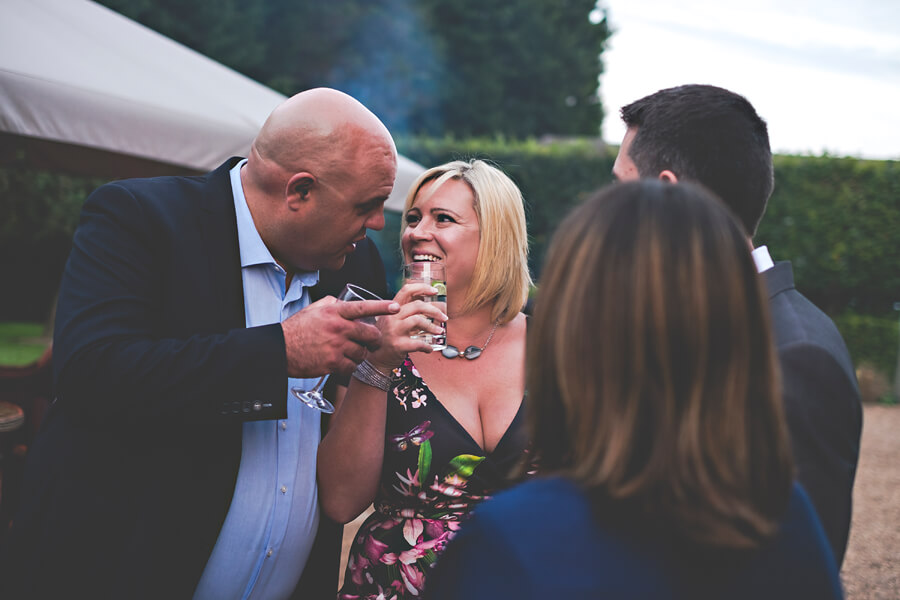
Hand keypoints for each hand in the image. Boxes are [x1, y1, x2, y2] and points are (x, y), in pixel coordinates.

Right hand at [282, 296, 399, 377]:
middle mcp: (338, 328)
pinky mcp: (333, 363)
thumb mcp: (313, 309)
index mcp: (334, 312)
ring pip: (362, 352)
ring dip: (360, 354)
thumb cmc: (296, 329)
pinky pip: (352, 367)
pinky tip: (342, 364)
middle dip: (375, 339)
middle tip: (373, 342)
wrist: (280, 349)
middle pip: (370, 334)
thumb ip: (331, 303)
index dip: (382, 307)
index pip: (363, 307)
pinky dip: (350, 366)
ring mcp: (336, 346)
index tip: (396, 307)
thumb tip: (343, 300)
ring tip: (351, 353)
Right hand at [365, 282, 447, 371]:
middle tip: (444, 317)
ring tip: (440, 331)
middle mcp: (391, 317)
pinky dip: (427, 346)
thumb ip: (406, 314)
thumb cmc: (385, 340)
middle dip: (435, 311)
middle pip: (417, 305)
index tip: (434, 291)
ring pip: (419, 321)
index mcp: (391, 309)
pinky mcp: (398, 345)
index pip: (406, 290)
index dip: (422, 288)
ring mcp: (394, 331)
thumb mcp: (391, 322)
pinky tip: (429, 349)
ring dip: (433, 326)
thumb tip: (429, 307)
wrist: (374, 360)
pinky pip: (418, 343)